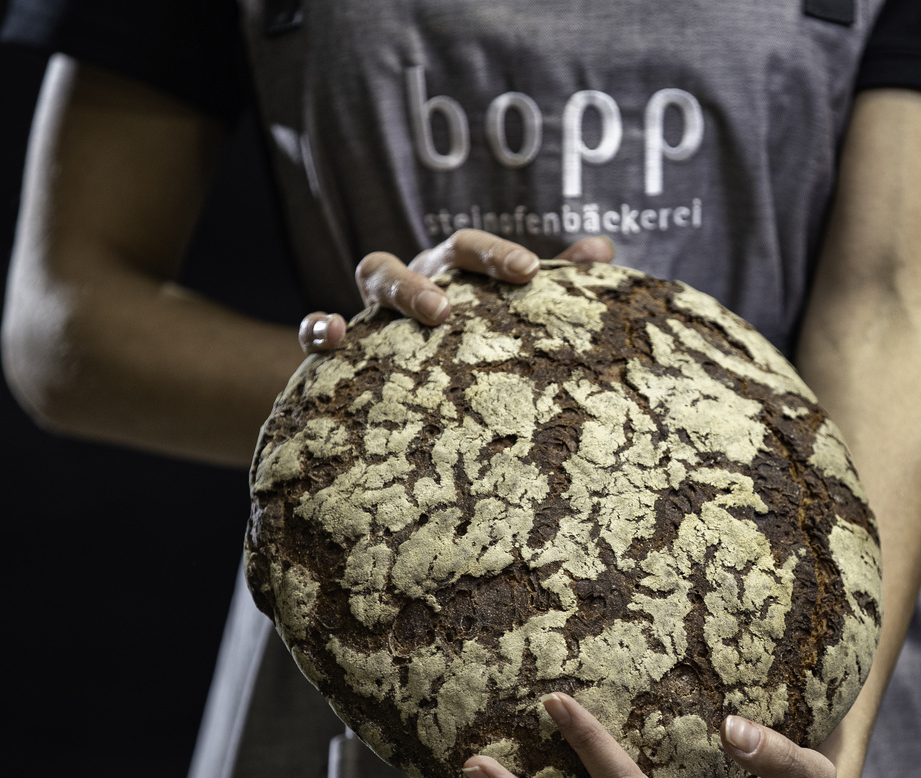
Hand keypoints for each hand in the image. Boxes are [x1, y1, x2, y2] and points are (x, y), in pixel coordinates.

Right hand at [295, 230, 615, 353]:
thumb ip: (557, 282)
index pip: (472, 251)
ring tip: (429, 312)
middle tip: (457, 305)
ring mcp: (376, 308)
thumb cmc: (472, 344)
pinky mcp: (341, 346)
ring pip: (374, 273)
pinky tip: (334, 336)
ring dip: (398, 288)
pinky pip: (318, 326)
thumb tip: (602, 249)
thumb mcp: (511, 315)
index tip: (530, 272)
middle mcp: (416, 281)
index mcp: (454, 273)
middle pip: (424, 258)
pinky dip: (320, 325)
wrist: (405, 387)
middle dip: (443, 272)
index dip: (497, 254)